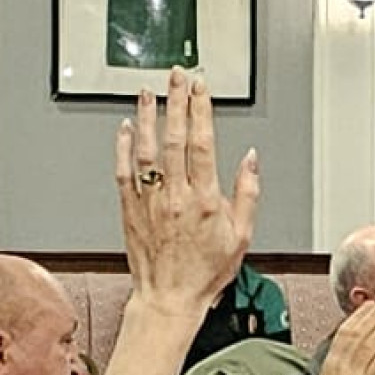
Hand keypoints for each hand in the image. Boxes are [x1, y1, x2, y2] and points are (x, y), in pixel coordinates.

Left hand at [114, 70, 258, 317]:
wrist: (169, 299)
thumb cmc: (204, 274)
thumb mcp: (241, 237)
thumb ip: (247, 194)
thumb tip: (250, 159)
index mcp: (205, 200)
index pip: (202, 143)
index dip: (200, 110)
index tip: (200, 88)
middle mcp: (175, 196)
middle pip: (174, 138)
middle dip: (176, 102)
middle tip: (176, 76)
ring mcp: (150, 201)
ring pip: (147, 149)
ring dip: (147, 116)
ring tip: (148, 92)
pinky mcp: (130, 209)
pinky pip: (124, 172)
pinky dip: (123, 147)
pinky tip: (126, 128)